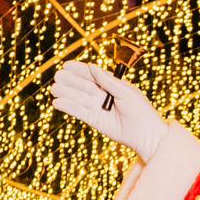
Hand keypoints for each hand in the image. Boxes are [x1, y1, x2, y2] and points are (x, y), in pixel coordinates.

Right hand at [51, 61, 168, 162]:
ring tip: (54, 89)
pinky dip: (68, 107)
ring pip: (78, 98)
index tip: (66, 65)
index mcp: (111, 85)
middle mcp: (102, 95)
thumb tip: (92, 67)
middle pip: (82, 85)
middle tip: (58, 76)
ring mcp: (97, 107)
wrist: (145, 134)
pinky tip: (57, 102)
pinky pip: (79, 112)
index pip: (92, 75)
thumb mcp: (126, 92)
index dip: (79, 70)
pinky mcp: (94, 120)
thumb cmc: (140, 111)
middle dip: (69, 81)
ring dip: (66, 93)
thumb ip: (109, 81)